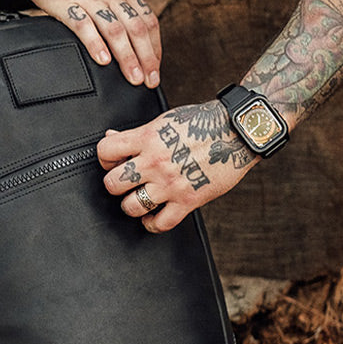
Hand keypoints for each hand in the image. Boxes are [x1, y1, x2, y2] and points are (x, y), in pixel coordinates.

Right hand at [21, 0, 160, 87]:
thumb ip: (120, 0)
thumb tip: (134, 30)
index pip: (149, 20)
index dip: (154, 47)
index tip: (155, 68)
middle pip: (137, 29)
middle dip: (146, 58)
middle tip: (150, 81)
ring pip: (115, 30)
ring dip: (127, 57)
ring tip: (133, 78)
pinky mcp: (66, 2)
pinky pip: (84, 25)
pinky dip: (95, 43)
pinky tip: (103, 60)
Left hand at [98, 100, 256, 231]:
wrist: (237, 131)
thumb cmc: (204, 123)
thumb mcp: (166, 120)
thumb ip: (138, 133)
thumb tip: (111, 136)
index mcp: (148, 137)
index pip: (105, 151)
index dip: (105, 159)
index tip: (114, 163)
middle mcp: (155, 161)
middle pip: (112, 184)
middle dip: (115, 185)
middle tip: (126, 184)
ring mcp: (171, 183)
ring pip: (131, 206)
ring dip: (132, 206)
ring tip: (139, 200)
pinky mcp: (188, 200)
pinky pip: (160, 223)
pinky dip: (153, 223)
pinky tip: (155, 215)